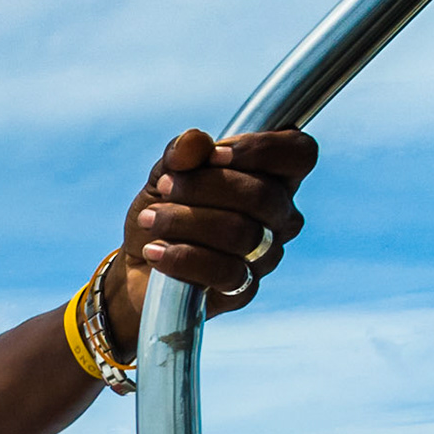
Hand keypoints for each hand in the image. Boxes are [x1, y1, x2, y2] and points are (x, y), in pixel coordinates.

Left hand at [111, 127, 319, 336]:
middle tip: (164, 186)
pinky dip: (182, 258)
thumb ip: (181, 156)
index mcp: (272, 180)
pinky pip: (225, 272)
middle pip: (262, 194)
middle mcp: (279, 219)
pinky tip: (154, 251)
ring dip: (185, 221)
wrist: (135, 270)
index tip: (214, 154)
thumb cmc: (162, 216)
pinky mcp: (243, 292)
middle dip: (204, 185)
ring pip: (241, 233)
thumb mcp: (164, 176)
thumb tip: (194, 141)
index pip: (298, 154)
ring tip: (149, 219)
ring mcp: (265, 257)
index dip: (261, 149)